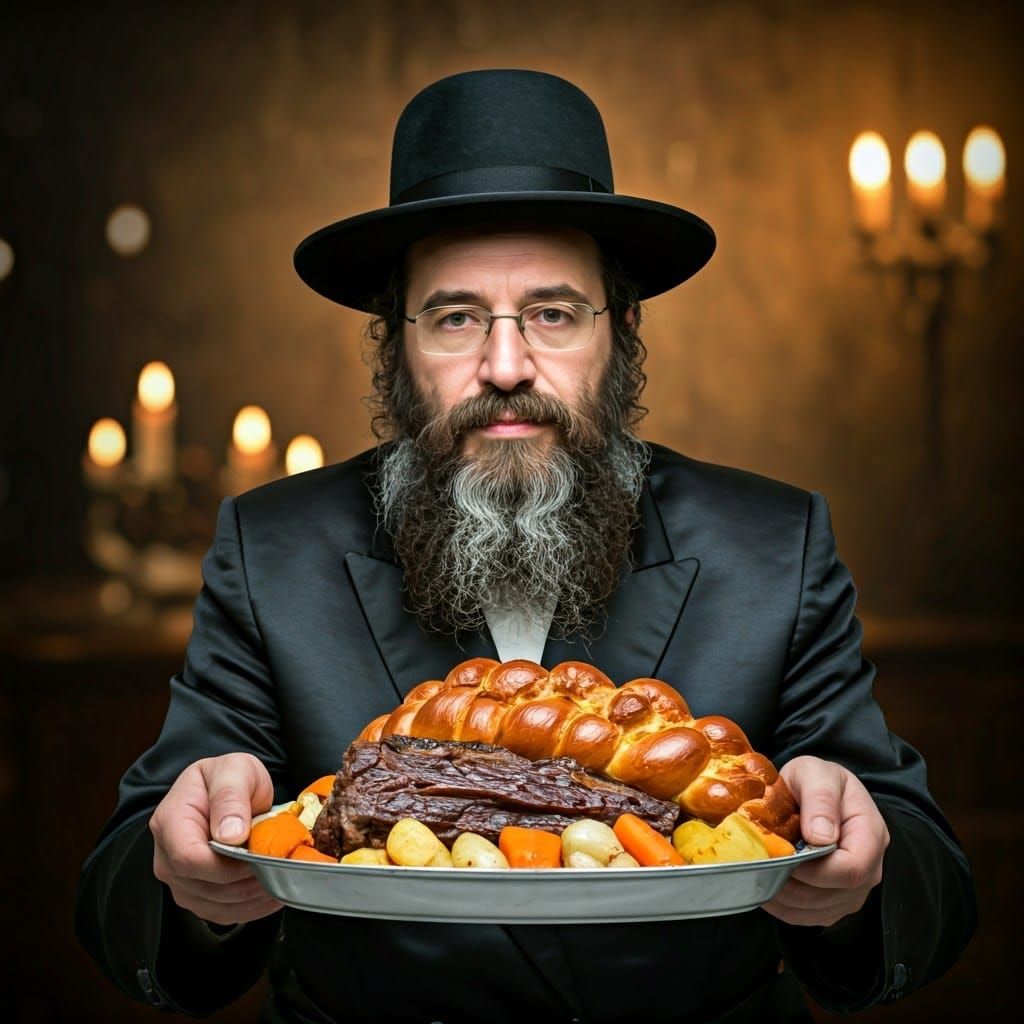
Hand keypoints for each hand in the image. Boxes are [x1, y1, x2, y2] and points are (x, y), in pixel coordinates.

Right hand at [150, 753, 283, 925]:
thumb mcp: (234, 770)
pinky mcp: (197, 893)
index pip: (188, 858)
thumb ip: (230, 797)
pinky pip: (222, 912)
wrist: (229, 788)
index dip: (225, 865)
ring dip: (251, 897)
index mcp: (170, 821)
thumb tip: (230, 835)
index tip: (256, 855)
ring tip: (279, 877)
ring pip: (214, 905)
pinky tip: (271, 891)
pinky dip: (250, 907)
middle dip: (244, 881)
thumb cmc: (229, 776)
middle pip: (202, 886)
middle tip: (278, 866)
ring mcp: (179, 878)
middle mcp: (167, 855)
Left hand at [762, 755, 889, 927]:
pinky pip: (811, 917)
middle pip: (836, 894)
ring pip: (821, 910)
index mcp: (870, 832)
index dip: (816, 870)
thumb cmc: (816, 779)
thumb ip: (820, 798)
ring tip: (762, 873)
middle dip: (795, 884)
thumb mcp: (815, 773)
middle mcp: (870, 866)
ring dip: (786, 897)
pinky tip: (767, 886)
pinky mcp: (835, 900)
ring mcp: (854, 888)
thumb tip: (821, 837)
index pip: (853, 869)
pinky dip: (785, 908)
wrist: (814, 790)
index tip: (786, 855)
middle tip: (764, 864)